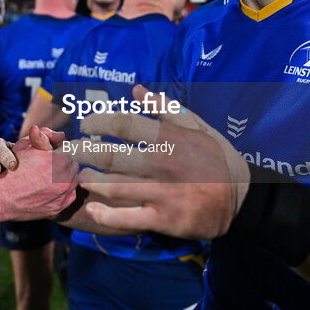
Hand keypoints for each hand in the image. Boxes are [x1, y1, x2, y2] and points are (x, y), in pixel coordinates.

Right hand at [0, 126, 77, 220]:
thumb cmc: (10, 169)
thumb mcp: (25, 146)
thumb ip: (45, 137)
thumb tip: (60, 134)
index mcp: (60, 160)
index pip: (72, 149)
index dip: (63, 148)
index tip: (57, 149)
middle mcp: (65, 179)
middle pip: (75, 165)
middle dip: (66, 162)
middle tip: (54, 161)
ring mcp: (63, 196)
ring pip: (73, 180)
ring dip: (66, 175)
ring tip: (52, 174)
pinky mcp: (59, 208)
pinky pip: (69, 196)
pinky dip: (63, 191)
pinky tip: (50, 187)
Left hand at [76, 85, 250, 238]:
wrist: (242, 200)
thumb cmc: (216, 158)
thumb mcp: (198, 125)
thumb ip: (165, 108)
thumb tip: (135, 90)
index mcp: (171, 138)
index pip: (124, 125)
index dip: (98, 122)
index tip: (86, 124)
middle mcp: (164, 164)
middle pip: (111, 156)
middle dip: (83, 152)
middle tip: (67, 150)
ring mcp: (163, 193)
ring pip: (114, 186)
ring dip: (89, 180)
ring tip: (77, 176)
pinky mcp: (164, 219)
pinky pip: (128, 218)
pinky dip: (106, 214)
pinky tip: (91, 208)